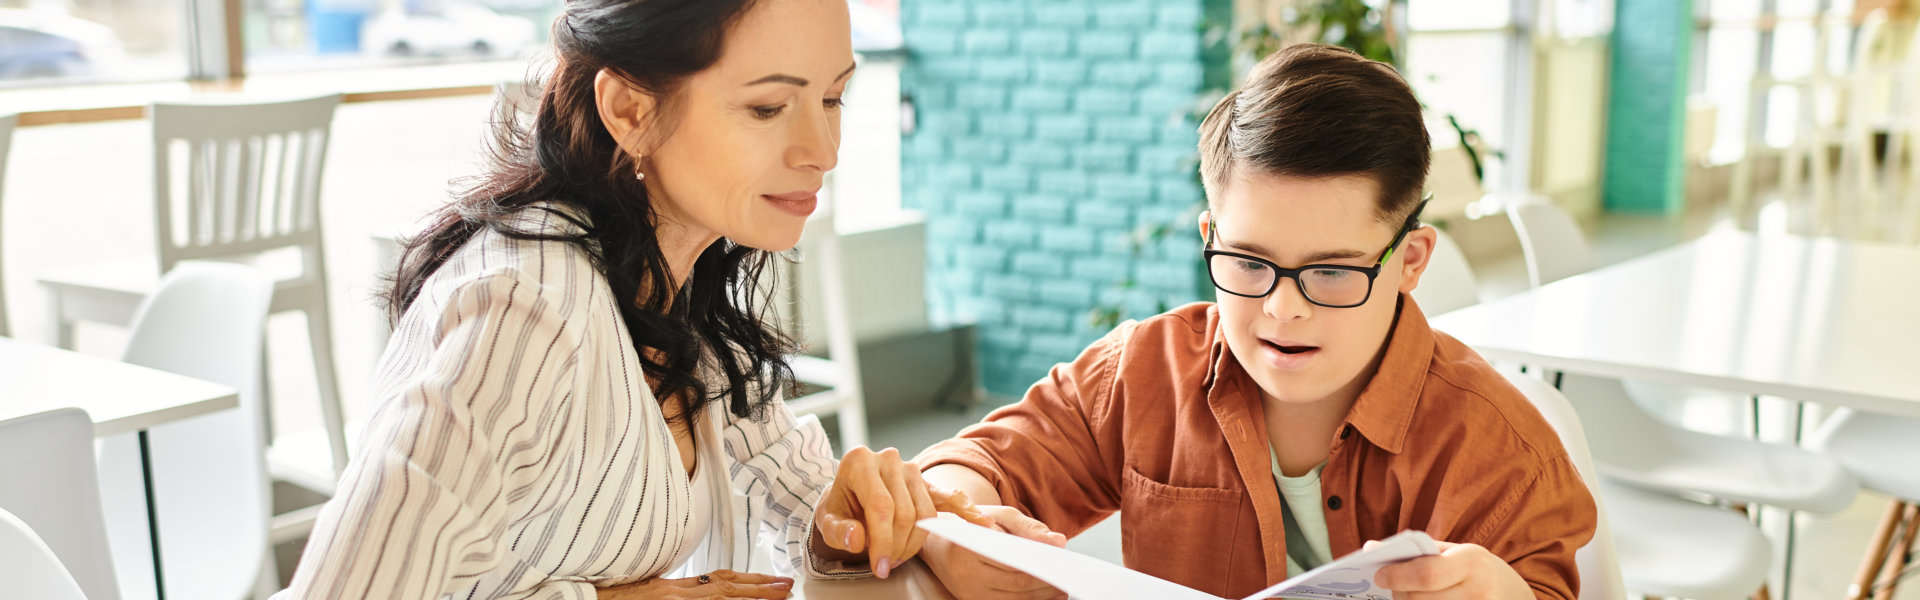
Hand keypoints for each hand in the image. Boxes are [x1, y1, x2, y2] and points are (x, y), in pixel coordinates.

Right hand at [594, 570, 792, 598]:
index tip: (773, 582)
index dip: (748, 580)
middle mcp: (673, 592)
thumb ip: (672, 593)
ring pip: (719, 599)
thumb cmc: (608, 598)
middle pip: (725, 586)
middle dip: (759, 588)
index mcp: (671, 588)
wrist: (578, 596)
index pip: (718, 580)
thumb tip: (693, 594)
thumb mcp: (647, 594)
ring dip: (750, 599)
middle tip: (787, 587)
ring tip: (778, 598)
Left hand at [812, 447, 994, 577]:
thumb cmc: (841, 506)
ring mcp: (910, 469)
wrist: (849, 493)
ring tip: (899, 555)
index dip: (883, 541)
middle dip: (897, 546)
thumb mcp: (827, 519)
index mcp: (860, 461)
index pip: (881, 507)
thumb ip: (838, 530)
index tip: (880, 566)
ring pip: (925, 512)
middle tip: (886, 565)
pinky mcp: (926, 482)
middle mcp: (887, 459)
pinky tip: (980, 522)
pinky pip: (948, 497)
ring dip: (915, 542)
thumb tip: (858, 537)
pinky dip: (965, 510)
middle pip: (905, 512)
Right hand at [921, 505, 1067, 599]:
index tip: (1062, 563)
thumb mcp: (999, 515)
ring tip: (1060, 590)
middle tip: (1067, 578)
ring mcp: (967, 593)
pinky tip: (1044, 597)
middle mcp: (965, 575)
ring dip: (1041, 597)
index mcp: (969, 548)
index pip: (1013, 562)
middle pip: (1016, 584)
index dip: (1041, 564)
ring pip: (1014, 599)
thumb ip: (1029, 527)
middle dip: (1046, 584)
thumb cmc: (973, 524)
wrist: (939, 542)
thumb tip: (1058, 542)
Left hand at [1370, 540, 1531, 599]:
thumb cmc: (1478, 571)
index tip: (1379, 576)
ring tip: (1408, 594)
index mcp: (1472, 562)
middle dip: (1399, 593)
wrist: (1516, 596)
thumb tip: (1371, 548)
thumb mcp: (1457, 553)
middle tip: (1390, 588)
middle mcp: (1479, 591)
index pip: (1428, 574)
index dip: (1398, 576)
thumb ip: (1417, 551)